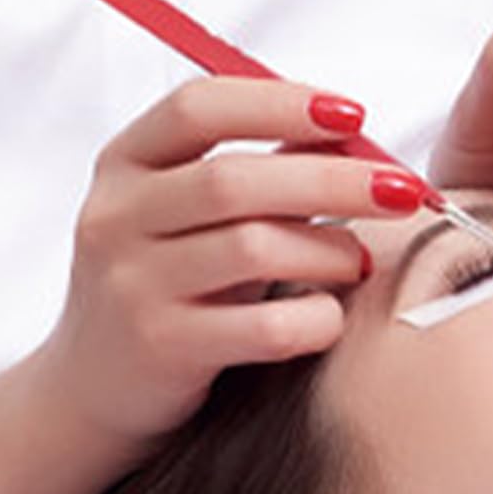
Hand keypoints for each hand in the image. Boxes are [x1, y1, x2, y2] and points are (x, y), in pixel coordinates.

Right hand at [42, 76, 428, 450]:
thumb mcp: (184, 216)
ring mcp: (131, 286)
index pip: (197, 108)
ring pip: (253, 249)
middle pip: (234, 180)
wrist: (90, 389)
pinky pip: (262, 326)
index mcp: (123, 165)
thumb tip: (347, 130)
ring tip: (361, 261)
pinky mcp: (160, 348)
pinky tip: (330, 317)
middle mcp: (115, 219)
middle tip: (402, 189)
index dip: (280, 103)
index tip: (353, 114)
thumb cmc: (164, 286)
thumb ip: (252, 169)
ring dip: (329, 251)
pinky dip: (315, 318)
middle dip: (333, 179)